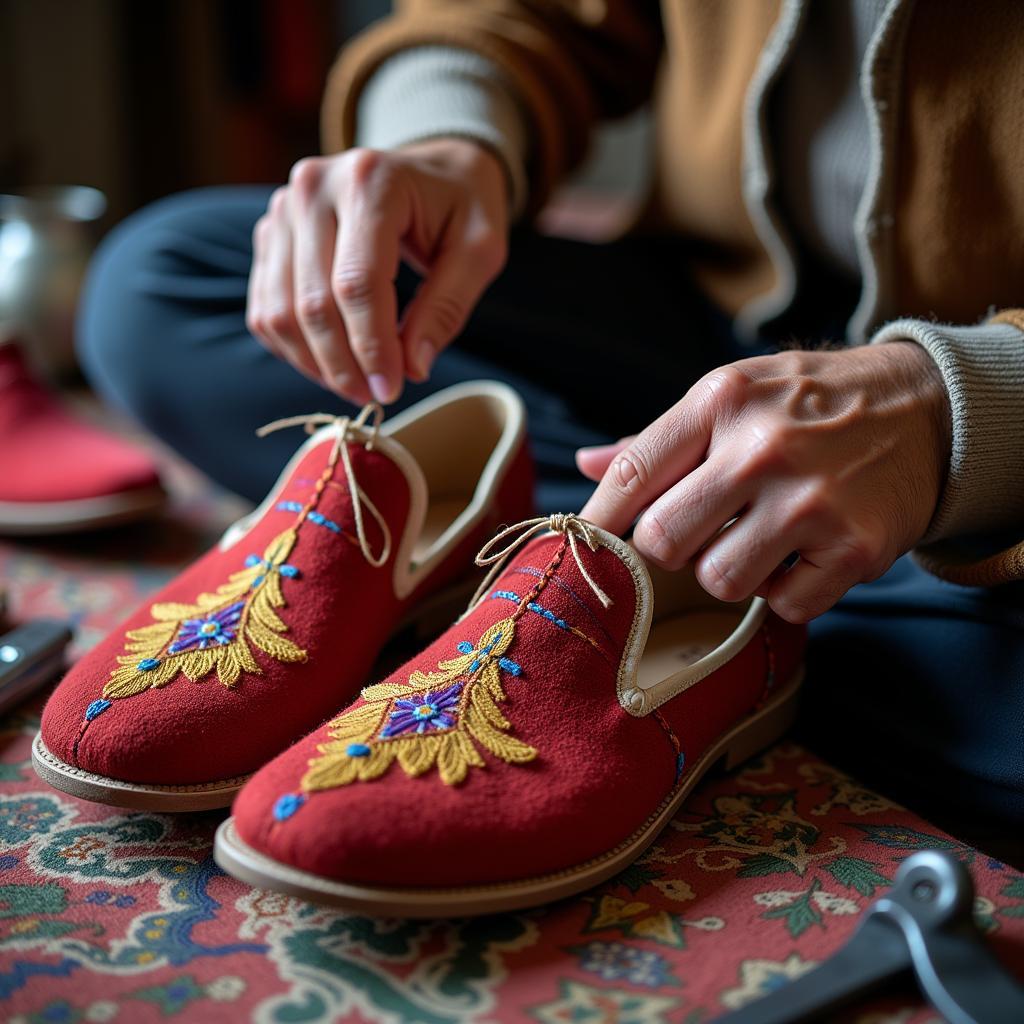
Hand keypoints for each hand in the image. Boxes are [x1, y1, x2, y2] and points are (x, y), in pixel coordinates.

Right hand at [246, 139, 509, 403]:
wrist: (433, 169)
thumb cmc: (461, 208)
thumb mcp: (479, 251)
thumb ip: (446, 307)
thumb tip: (412, 369)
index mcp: (371, 180)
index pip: (358, 283)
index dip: (372, 347)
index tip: (391, 389)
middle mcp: (315, 186)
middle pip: (314, 302)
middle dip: (344, 364)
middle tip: (375, 396)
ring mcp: (284, 209)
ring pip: (281, 311)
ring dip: (316, 363)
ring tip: (355, 386)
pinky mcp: (270, 234)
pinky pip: (265, 307)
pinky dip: (294, 347)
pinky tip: (330, 364)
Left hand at [578, 343, 951, 622]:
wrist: (925, 407)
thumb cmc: (807, 405)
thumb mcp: (733, 396)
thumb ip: (659, 440)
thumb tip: (586, 466)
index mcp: (720, 402)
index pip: (631, 473)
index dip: (597, 519)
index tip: (583, 544)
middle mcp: (762, 448)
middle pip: (662, 539)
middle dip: (668, 548)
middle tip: (699, 531)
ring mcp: (811, 500)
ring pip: (718, 581)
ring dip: (729, 572)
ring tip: (758, 539)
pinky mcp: (854, 547)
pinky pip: (783, 604)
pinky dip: (786, 591)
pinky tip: (802, 554)